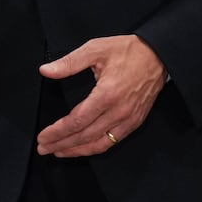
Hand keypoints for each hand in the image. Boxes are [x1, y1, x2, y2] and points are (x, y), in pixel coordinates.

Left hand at [34, 35, 166, 157]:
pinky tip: (83, 148)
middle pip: (85, 135)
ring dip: (77, 150)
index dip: (58, 131)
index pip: (76, 121)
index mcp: (107, 94)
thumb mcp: (95, 49)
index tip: (42, 137)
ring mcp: (129, 119)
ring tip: (59, 152)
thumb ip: (69, 62)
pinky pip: (113, 141)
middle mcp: (118, 111)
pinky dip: (95, 147)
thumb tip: (45, 70)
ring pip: (99, 143)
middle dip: (62, 144)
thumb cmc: (127, 50)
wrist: (158, 55)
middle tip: (44, 148)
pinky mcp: (135, 122)